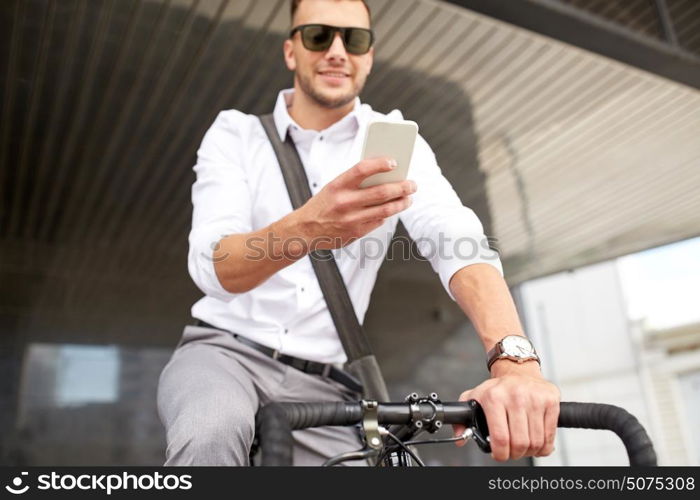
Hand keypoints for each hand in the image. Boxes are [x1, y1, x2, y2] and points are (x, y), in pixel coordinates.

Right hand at [294, 157, 416, 249]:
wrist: (306, 229)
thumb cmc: (325, 203)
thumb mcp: (334, 187)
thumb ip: (356, 181)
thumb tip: (385, 175)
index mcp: (337, 185)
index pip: (362, 169)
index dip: (380, 164)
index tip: (394, 162)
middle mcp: (344, 202)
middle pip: (382, 192)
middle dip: (402, 187)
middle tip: (412, 184)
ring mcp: (351, 219)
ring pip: (386, 209)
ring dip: (401, 203)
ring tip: (408, 198)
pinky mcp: (356, 232)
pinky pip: (378, 221)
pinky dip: (387, 214)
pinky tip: (391, 209)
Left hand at [452, 361, 559, 461]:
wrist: (518, 370)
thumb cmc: (497, 388)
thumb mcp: (475, 397)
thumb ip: (462, 419)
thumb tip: (460, 439)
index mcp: (494, 397)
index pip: (500, 437)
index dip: (500, 453)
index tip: (499, 455)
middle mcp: (515, 396)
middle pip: (519, 443)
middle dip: (515, 454)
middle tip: (512, 453)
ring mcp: (535, 398)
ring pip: (536, 442)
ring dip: (530, 452)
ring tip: (523, 448)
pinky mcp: (550, 401)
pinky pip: (550, 435)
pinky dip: (545, 447)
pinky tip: (537, 444)